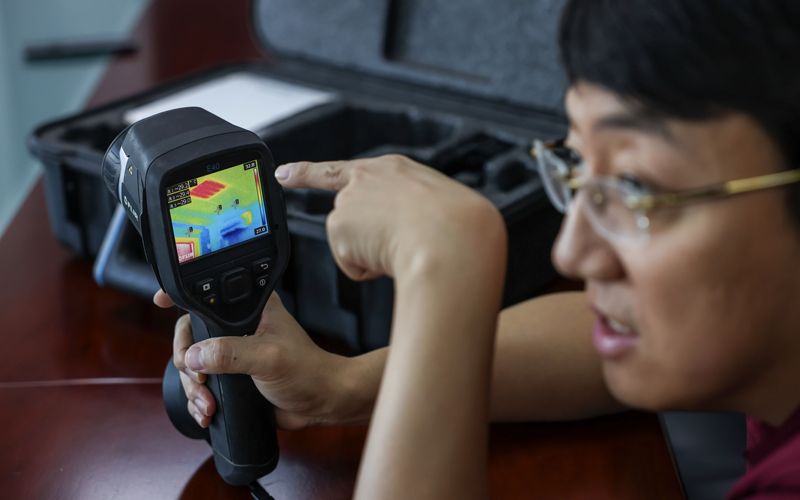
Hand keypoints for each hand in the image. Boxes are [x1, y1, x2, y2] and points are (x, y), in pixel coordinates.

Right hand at [154, 289, 366, 429]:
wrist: (321, 402)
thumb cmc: (306, 371)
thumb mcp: (268, 357)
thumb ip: (231, 353)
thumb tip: (195, 356)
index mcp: (249, 309)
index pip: (209, 296)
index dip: (182, 297)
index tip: (160, 301)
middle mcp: (238, 327)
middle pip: (191, 334)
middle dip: (186, 360)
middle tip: (198, 379)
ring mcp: (232, 353)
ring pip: (192, 364)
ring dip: (193, 387)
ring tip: (207, 404)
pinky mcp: (231, 377)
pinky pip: (202, 386)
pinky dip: (199, 400)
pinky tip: (207, 412)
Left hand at [275, 155, 504, 283]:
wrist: (451, 235)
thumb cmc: (457, 225)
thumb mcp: (437, 207)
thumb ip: (408, 214)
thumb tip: (390, 242)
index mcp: (395, 170)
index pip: (343, 169)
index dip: (307, 172)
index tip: (283, 173)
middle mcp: (366, 178)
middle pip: (347, 217)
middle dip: (358, 238)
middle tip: (395, 244)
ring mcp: (350, 200)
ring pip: (355, 245)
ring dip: (375, 255)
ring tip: (406, 247)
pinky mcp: (339, 224)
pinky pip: (353, 265)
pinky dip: (369, 270)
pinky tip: (391, 257)